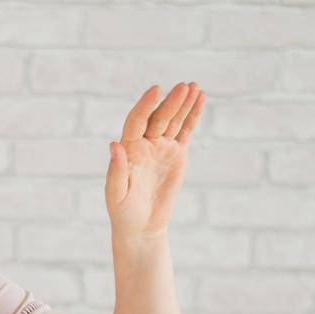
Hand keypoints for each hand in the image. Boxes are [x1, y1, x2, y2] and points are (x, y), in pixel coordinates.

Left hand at [105, 81, 203, 238]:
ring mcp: (161, 147)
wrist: (141, 227)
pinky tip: (200, 98)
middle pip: (159, 117)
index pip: (136, 120)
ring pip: (174, 120)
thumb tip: (114, 144)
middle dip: (171, 102)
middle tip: (184, 87)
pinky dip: (193, 115)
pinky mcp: (177, 154)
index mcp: (128, 149)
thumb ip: (116, 170)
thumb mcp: (116, 194)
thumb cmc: (123, 212)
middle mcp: (144, 143)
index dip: (145, 105)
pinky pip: (186, 131)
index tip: (155, 90)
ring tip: (193, 86)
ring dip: (183, 103)